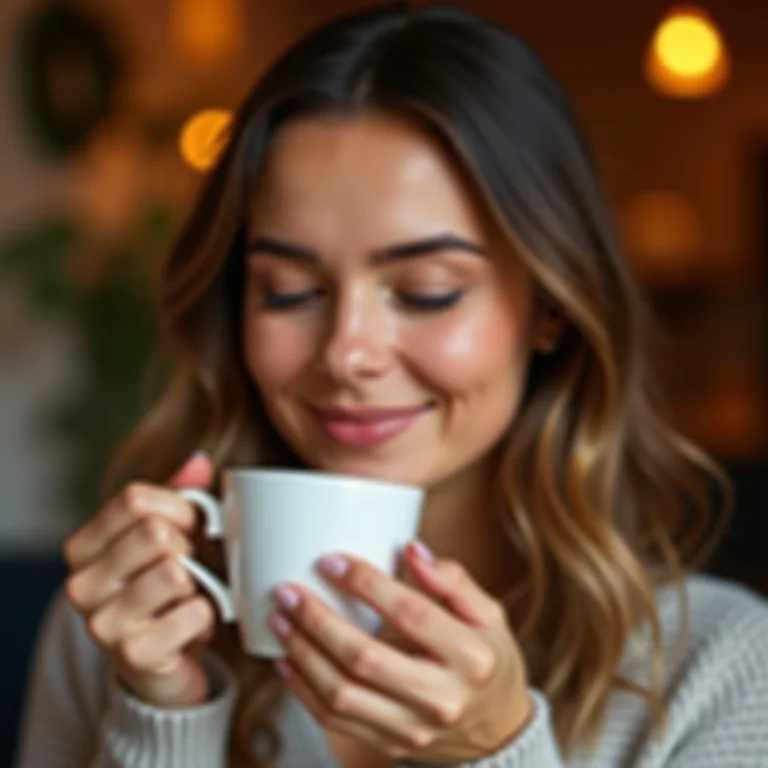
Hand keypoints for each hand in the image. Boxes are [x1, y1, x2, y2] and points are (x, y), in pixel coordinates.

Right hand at [64, 452, 216, 707]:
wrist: (161, 664)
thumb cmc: (163, 589)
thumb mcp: (168, 536)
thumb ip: (179, 495)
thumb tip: (199, 460)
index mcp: (82, 547)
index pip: (135, 499)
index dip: (177, 507)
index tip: (191, 526)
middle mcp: (80, 584)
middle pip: (154, 532)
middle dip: (187, 547)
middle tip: (189, 568)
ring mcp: (101, 623)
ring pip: (173, 571)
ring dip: (197, 582)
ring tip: (187, 597)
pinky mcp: (132, 655)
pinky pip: (193, 612)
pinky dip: (206, 614)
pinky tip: (191, 624)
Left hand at [268, 541, 532, 762]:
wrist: (497, 730)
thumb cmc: (487, 658)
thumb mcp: (488, 614)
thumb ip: (454, 580)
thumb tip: (412, 550)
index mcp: (471, 658)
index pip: (411, 613)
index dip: (366, 584)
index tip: (331, 560)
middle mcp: (442, 699)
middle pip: (365, 659)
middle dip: (318, 621)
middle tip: (288, 591)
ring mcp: (413, 730)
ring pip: (342, 695)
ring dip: (303, 654)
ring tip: (280, 620)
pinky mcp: (390, 745)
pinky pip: (335, 721)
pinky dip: (303, 690)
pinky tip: (287, 660)